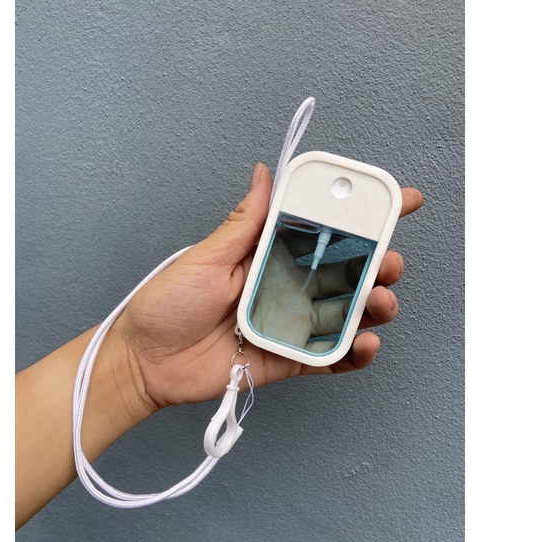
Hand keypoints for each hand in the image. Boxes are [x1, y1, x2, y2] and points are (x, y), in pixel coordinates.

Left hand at [113, 163, 422, 416]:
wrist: (145, 362)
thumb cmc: (167, 304)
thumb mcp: (206, 257)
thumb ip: (244, 223)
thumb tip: (264, 175)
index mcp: (267, 255)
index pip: (322, 232)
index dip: (362, 217)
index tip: (400, 202)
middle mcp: (284, 287)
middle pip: (344, 274)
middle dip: (378, 264)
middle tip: (391, 262)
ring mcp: (289, 324)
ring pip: (344, 314)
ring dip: (372, 307)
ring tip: (382, 302)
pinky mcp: (286, 359)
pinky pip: (328, 357)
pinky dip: (353, 353)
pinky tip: (366, 344)